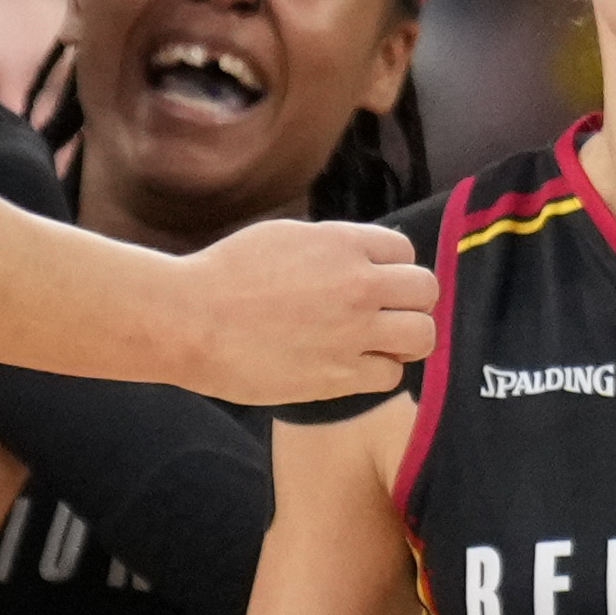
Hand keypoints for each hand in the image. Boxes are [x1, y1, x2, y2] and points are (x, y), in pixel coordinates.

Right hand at [162, 215, 437, 409]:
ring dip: (405, 340)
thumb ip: (331, 246)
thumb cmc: (224, 276)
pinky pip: (391, 377)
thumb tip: (360, 256)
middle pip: (425, 291)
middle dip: (407, 303)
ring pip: (421, 335)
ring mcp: (353, 332)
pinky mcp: (340, 375)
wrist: (190, 321)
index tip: (371, 283)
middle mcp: (358, 285)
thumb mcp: (285, 237)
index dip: (389, 269)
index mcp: (343, 244)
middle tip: (382, 315)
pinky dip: (378, 373)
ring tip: (378, 345)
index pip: (405, 252)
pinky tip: (352, 367)